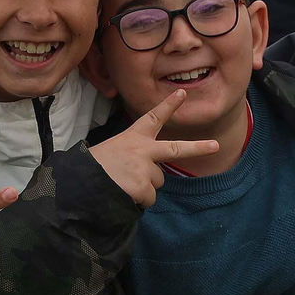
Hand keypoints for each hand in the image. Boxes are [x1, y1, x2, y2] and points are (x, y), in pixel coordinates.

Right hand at [88, 91, 219, 207]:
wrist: (79, 184)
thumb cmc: (93, 168)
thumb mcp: (112, 152)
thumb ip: (133, 156)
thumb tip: (149, 176)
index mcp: (133, 137)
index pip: (153, 118)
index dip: (169, 106)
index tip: (182, 94)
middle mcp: (142, 149)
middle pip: (175, 149)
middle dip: (198, 147)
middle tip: (215, 146)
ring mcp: (145, 167)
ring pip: (157, 181)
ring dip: (144, 187)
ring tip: (123, 184)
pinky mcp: (143, 186)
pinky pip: (149, 198)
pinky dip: (138, 201)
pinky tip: (123, 194)